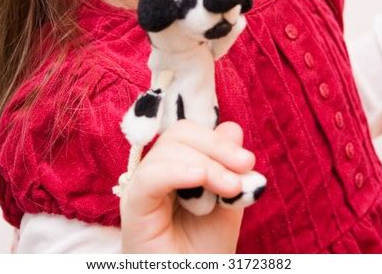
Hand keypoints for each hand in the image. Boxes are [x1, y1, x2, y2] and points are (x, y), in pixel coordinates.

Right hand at [120, 120, 255, 253]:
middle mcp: (155, 175)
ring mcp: (142, 189)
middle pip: (178, 135)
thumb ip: (230, 170)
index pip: (191, 135)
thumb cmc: (204, 254)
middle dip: (215, 146)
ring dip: (207, 163)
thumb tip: (233, 128)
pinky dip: (177, 171)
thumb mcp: (227, 207)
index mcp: (175, 170)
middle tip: (244, 166)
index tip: (248, 161)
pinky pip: (150, 177)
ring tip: (231, 188)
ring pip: (167, 151)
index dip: (219, 140)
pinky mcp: (133, 207)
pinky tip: (199, 178)